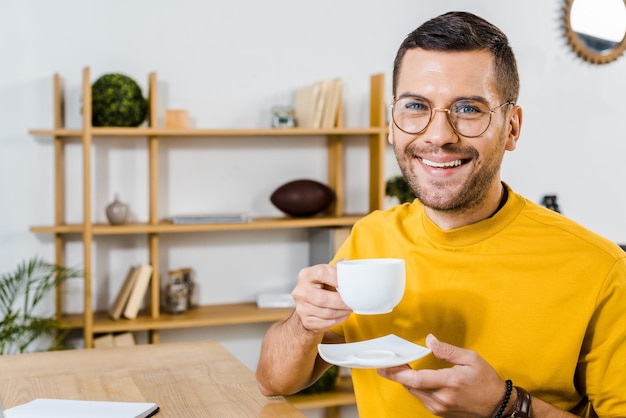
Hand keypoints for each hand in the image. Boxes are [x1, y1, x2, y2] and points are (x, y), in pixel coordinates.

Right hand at [291, 264, 351, 332]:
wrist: (309, 305)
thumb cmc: (321, 287)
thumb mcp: (328, 274)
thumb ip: (339, 269)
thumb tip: (353, 268)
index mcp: (306, 275)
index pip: (322, 273)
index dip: (337, 278)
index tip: (348, 284)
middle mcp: (301, 291)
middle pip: (323, 298)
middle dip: (342, 302)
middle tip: (353, 301)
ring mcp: (301, 307)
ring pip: (326, 313)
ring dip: (342, 312)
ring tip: (349, 308)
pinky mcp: (306, 321)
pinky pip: (326, 323)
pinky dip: (338, 320)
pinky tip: (342, 314)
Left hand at [378, 334, 506, 417]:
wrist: (498, 406)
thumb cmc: (487, 382)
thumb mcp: (470, 359)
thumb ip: (447, 350)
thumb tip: (430, 340)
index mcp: (449, 382)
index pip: (416, 379)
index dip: (397, 373)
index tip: (385, 366)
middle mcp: (442, 398)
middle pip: (411, 386)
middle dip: (397, 374)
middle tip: (389, 362)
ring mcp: (440, 407)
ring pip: (414, 392)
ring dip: (406, 380)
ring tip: (400, 367)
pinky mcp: (440, 412)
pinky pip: (422, 398)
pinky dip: (416, 387)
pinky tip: (415, 378)